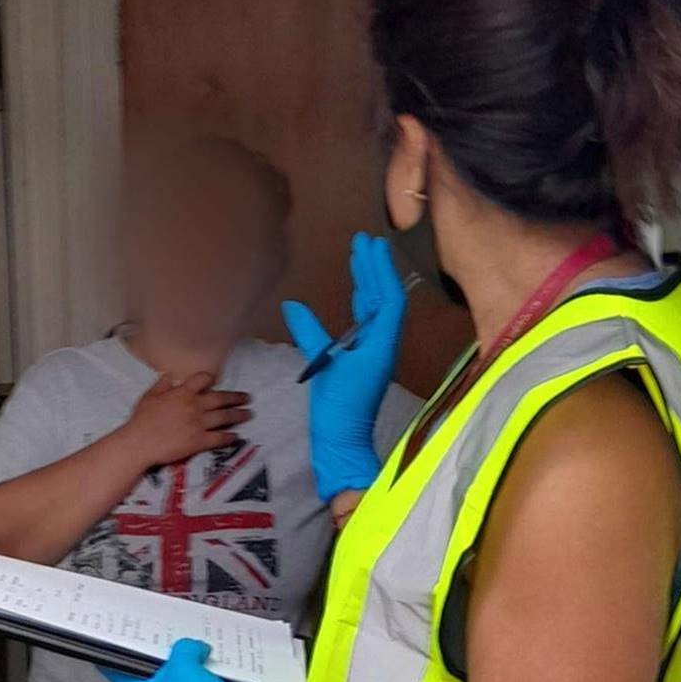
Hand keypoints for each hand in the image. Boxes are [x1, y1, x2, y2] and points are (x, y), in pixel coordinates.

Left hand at [113, 637, 278, 681]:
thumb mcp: (187, 667)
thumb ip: (183, 649)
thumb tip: (191, 649)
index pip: (115, 670)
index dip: (118, 650)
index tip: (122, 638)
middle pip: (150, 679)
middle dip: (165, 660)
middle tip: (177, 644)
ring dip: (187, 675)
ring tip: (202, 662)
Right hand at [124, 368, 250, 472]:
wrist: (140, 442)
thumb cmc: (142, 419)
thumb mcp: (149, 396)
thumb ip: (162, 384)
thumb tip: (170, 375)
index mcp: (183, 393)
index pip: (203, 379)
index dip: (211, 379)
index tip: (216, 381)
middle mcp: (195, 405)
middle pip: (221, 398)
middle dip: (236, 397)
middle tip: (247, 398)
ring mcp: (199, 423)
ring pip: (225, 417)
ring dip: (238, 415)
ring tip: (248, 414)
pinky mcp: (199, 441)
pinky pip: (219, 437)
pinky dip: (230, 437)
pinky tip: (236, 436)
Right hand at [284, 233, 408, 500]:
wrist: (342, 440)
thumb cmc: (339, 408)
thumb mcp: (324, 367)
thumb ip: (310, 334)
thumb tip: (292, 305)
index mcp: (383, 344)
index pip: (389, 298)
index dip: (381, 270)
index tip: (372, 245)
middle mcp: (383, 344)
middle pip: (384, 299)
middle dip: (375, 269)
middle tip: (366, 241)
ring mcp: (375, 352)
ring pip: (376, 309)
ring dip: (369, 282)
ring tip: (360, 256)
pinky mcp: (363, 360)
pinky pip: (366, 323)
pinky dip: (361, 303)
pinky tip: (356, 291)